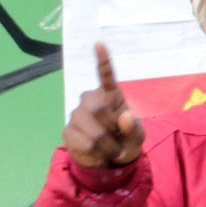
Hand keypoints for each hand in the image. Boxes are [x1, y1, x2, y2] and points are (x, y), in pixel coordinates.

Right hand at [64, 44, 144, 168]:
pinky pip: (84, 142)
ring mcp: (77, 114)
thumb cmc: (125, 143)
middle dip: (112, 128)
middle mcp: (90, 100)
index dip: (103, 60)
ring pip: (92, 129)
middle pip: (97, 107)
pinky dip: (97, 152)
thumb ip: (134, 129)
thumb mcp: (137, 139)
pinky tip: (97, 152)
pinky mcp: (68, 130)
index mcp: (110, 96)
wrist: (109, 162)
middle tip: (118, 140)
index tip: (99, 44)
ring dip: (107, 145)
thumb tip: (125, 116)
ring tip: (110, 149)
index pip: (106, 74)